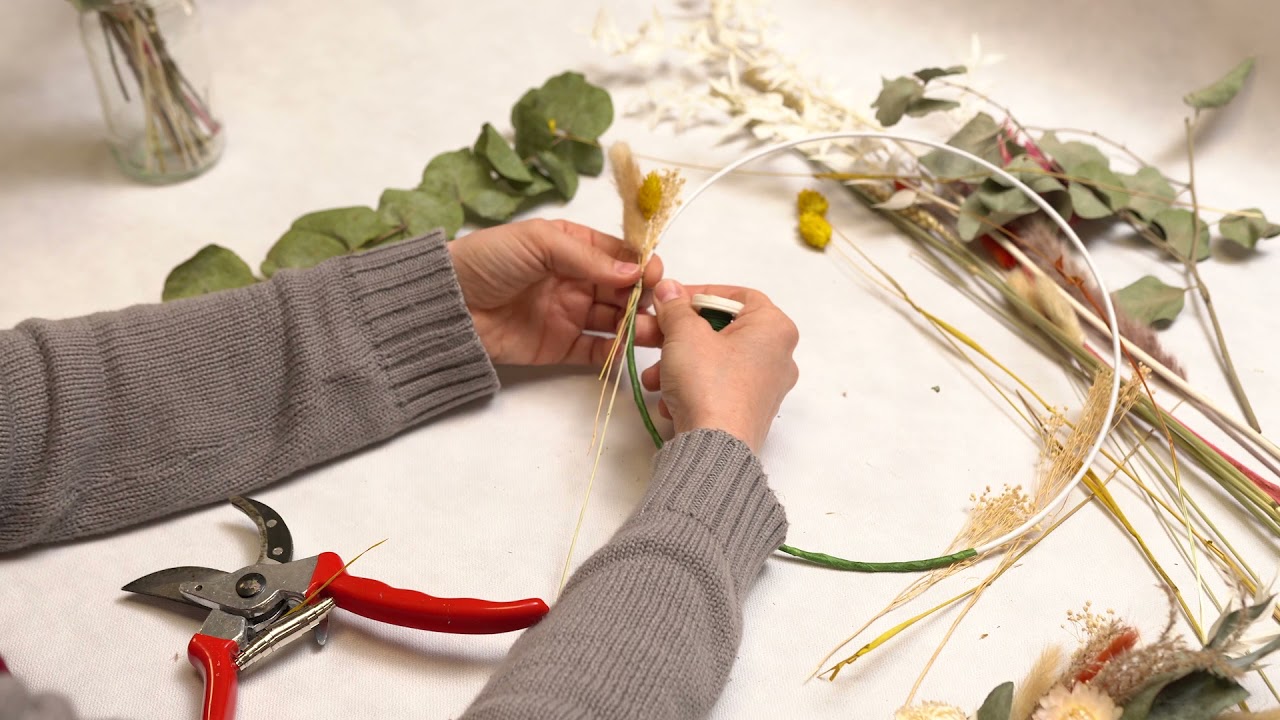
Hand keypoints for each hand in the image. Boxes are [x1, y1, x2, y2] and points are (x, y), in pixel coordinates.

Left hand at [448, 219, 662, 365]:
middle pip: (624, 290)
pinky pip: (596, 351)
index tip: (655, 274)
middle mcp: (577, 281)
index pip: (619, 256)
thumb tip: (634, 271)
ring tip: (650, 331)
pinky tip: (625, 349)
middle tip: (658, 307)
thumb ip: (587, 257)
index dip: (640, 264)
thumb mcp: (539, 243)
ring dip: (636, 325)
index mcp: (572, 248)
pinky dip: (614, 352)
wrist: (448, 304)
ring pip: (616, 321)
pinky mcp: (561, 347)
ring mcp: (570, 315)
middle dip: (644, 297)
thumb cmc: (488, 260)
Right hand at [641, 280, 798, 453]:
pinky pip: (717, 387)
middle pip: (720, 331)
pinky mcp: (750, 412)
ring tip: (651, 378)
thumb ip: (675, 307)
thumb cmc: (709, 382)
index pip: (736, 296)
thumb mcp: (684, 335)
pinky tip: (668, 401)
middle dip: (676, 334)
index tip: (669, 300)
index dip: (698, 294)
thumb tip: (669, 289)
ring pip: (714, 361)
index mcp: (774, 328)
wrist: (715, 448)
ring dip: (676, 364)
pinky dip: (691, 388)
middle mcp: (778, 356)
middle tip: (646, 333)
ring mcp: (766, 387)